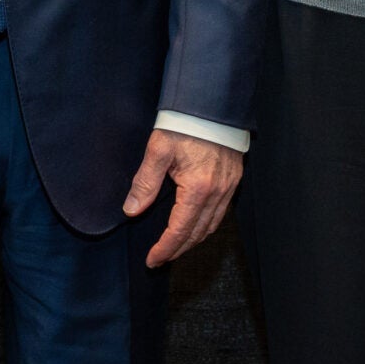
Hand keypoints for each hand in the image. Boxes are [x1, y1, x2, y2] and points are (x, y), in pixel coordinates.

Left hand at [123, 128, 243, 267]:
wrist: (212, 102)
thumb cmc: (184, 122)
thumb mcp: (158, 149)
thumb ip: (144, 183)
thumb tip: (131, 210)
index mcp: (197, 189)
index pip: (179, 231)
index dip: (164, 249)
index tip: (152, 260)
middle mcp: (217, 193)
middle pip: (197, 234)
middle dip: (178, 250)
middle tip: (160, 258)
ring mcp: (228, 187)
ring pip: (211, 226)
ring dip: (193, 240)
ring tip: (175, 246)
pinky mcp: (233, 179)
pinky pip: (221, 213)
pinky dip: (206, 225)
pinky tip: (195, 224)